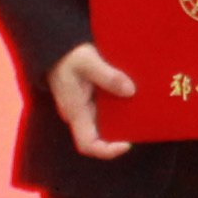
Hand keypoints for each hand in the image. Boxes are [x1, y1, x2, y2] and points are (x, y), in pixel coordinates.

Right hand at [50, 41, 135, 161]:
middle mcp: (79, 114)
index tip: (127, 144)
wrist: (57, 46)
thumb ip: (108, 77)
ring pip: (105, 122)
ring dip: (122, 118)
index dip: (107, 151)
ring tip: (140, 108)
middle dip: (120, 134)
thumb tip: (130, 91)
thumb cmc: (68, 55)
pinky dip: (119, 104)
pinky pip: (105, 109)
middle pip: (100, 136)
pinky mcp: (88, 98)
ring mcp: (83, 107)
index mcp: (75, 111)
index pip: (87, 144)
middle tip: (141, 123)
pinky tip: (132, 94)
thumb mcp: (88, 61)